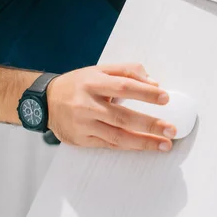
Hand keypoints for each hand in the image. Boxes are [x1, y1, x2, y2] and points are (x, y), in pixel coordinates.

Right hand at [47, 64, 175, 150]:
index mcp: (93, 83)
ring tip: (164, 144)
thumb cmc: (77, 84)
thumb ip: (127, 72)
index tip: (165, 97)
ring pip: (118, 136)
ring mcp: (84, 125)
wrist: (45, 101)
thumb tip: (153, 83)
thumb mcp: (100, 70)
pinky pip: (109, 145)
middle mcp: (87, 104)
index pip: (124, 86)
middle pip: (123, 116)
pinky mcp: (82, 140)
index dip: (146, 92)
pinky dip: (129, 146)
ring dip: (144, 142)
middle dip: (150, 124)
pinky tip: (144, 146)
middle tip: (171, 129)